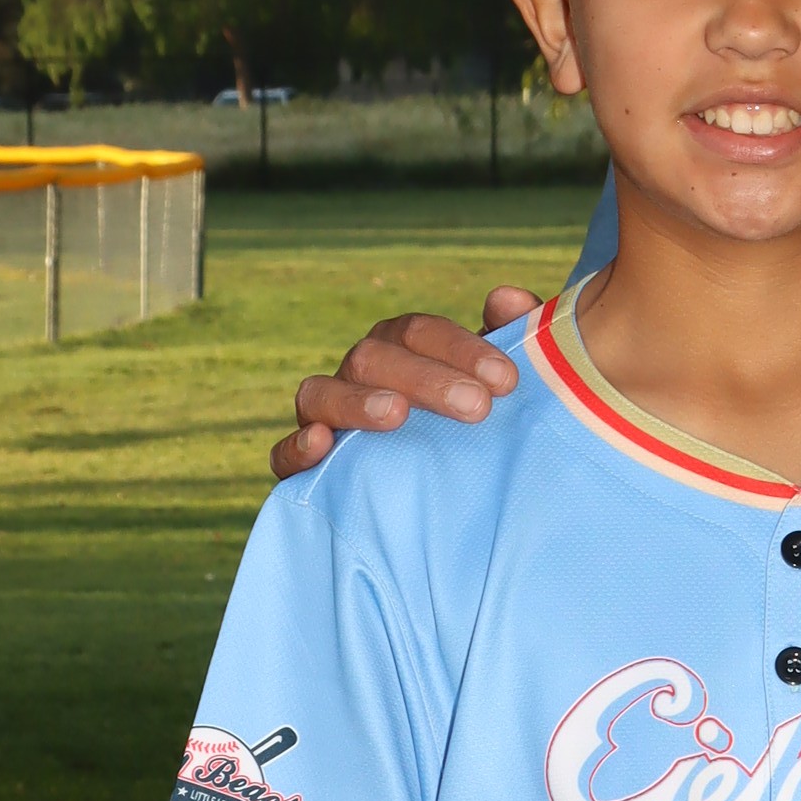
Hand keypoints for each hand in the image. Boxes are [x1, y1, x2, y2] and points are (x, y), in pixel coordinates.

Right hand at [271, 287, 537, 477]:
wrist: (454, 503)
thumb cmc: (479, 428)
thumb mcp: (502, 390)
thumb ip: (516, 339)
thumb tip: (505, 298)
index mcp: (401, 350)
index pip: (418, 332)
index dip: (460, 347)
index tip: (507, 379)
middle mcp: (359, 376)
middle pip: (374, 357)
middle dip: (425, 379)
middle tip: (477, 408)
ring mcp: (325, 418)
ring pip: (321, 394)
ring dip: (357, 402)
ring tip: (398, 415)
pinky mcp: (303, 467)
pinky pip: (284, 454)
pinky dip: (296, 447)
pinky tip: (323, 445)